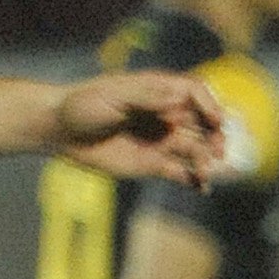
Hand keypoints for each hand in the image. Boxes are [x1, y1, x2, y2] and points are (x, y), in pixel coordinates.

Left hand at [54, 70, 228, 184]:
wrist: (60, 130)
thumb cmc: (84, 103)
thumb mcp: (114, 94)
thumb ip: (147, 96)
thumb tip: (179, 98)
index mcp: (159, 91)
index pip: (195, 94)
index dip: (210, 105)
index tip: (216, 120)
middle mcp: (165, 115)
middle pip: (202, 123)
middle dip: (215, 136)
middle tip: (218, 150)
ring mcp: (160, 140)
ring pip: (195, 149)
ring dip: (205, 160)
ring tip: (205, 172)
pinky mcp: (151, 163)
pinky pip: (179, 172)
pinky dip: (193, 179)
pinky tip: (201, 187)